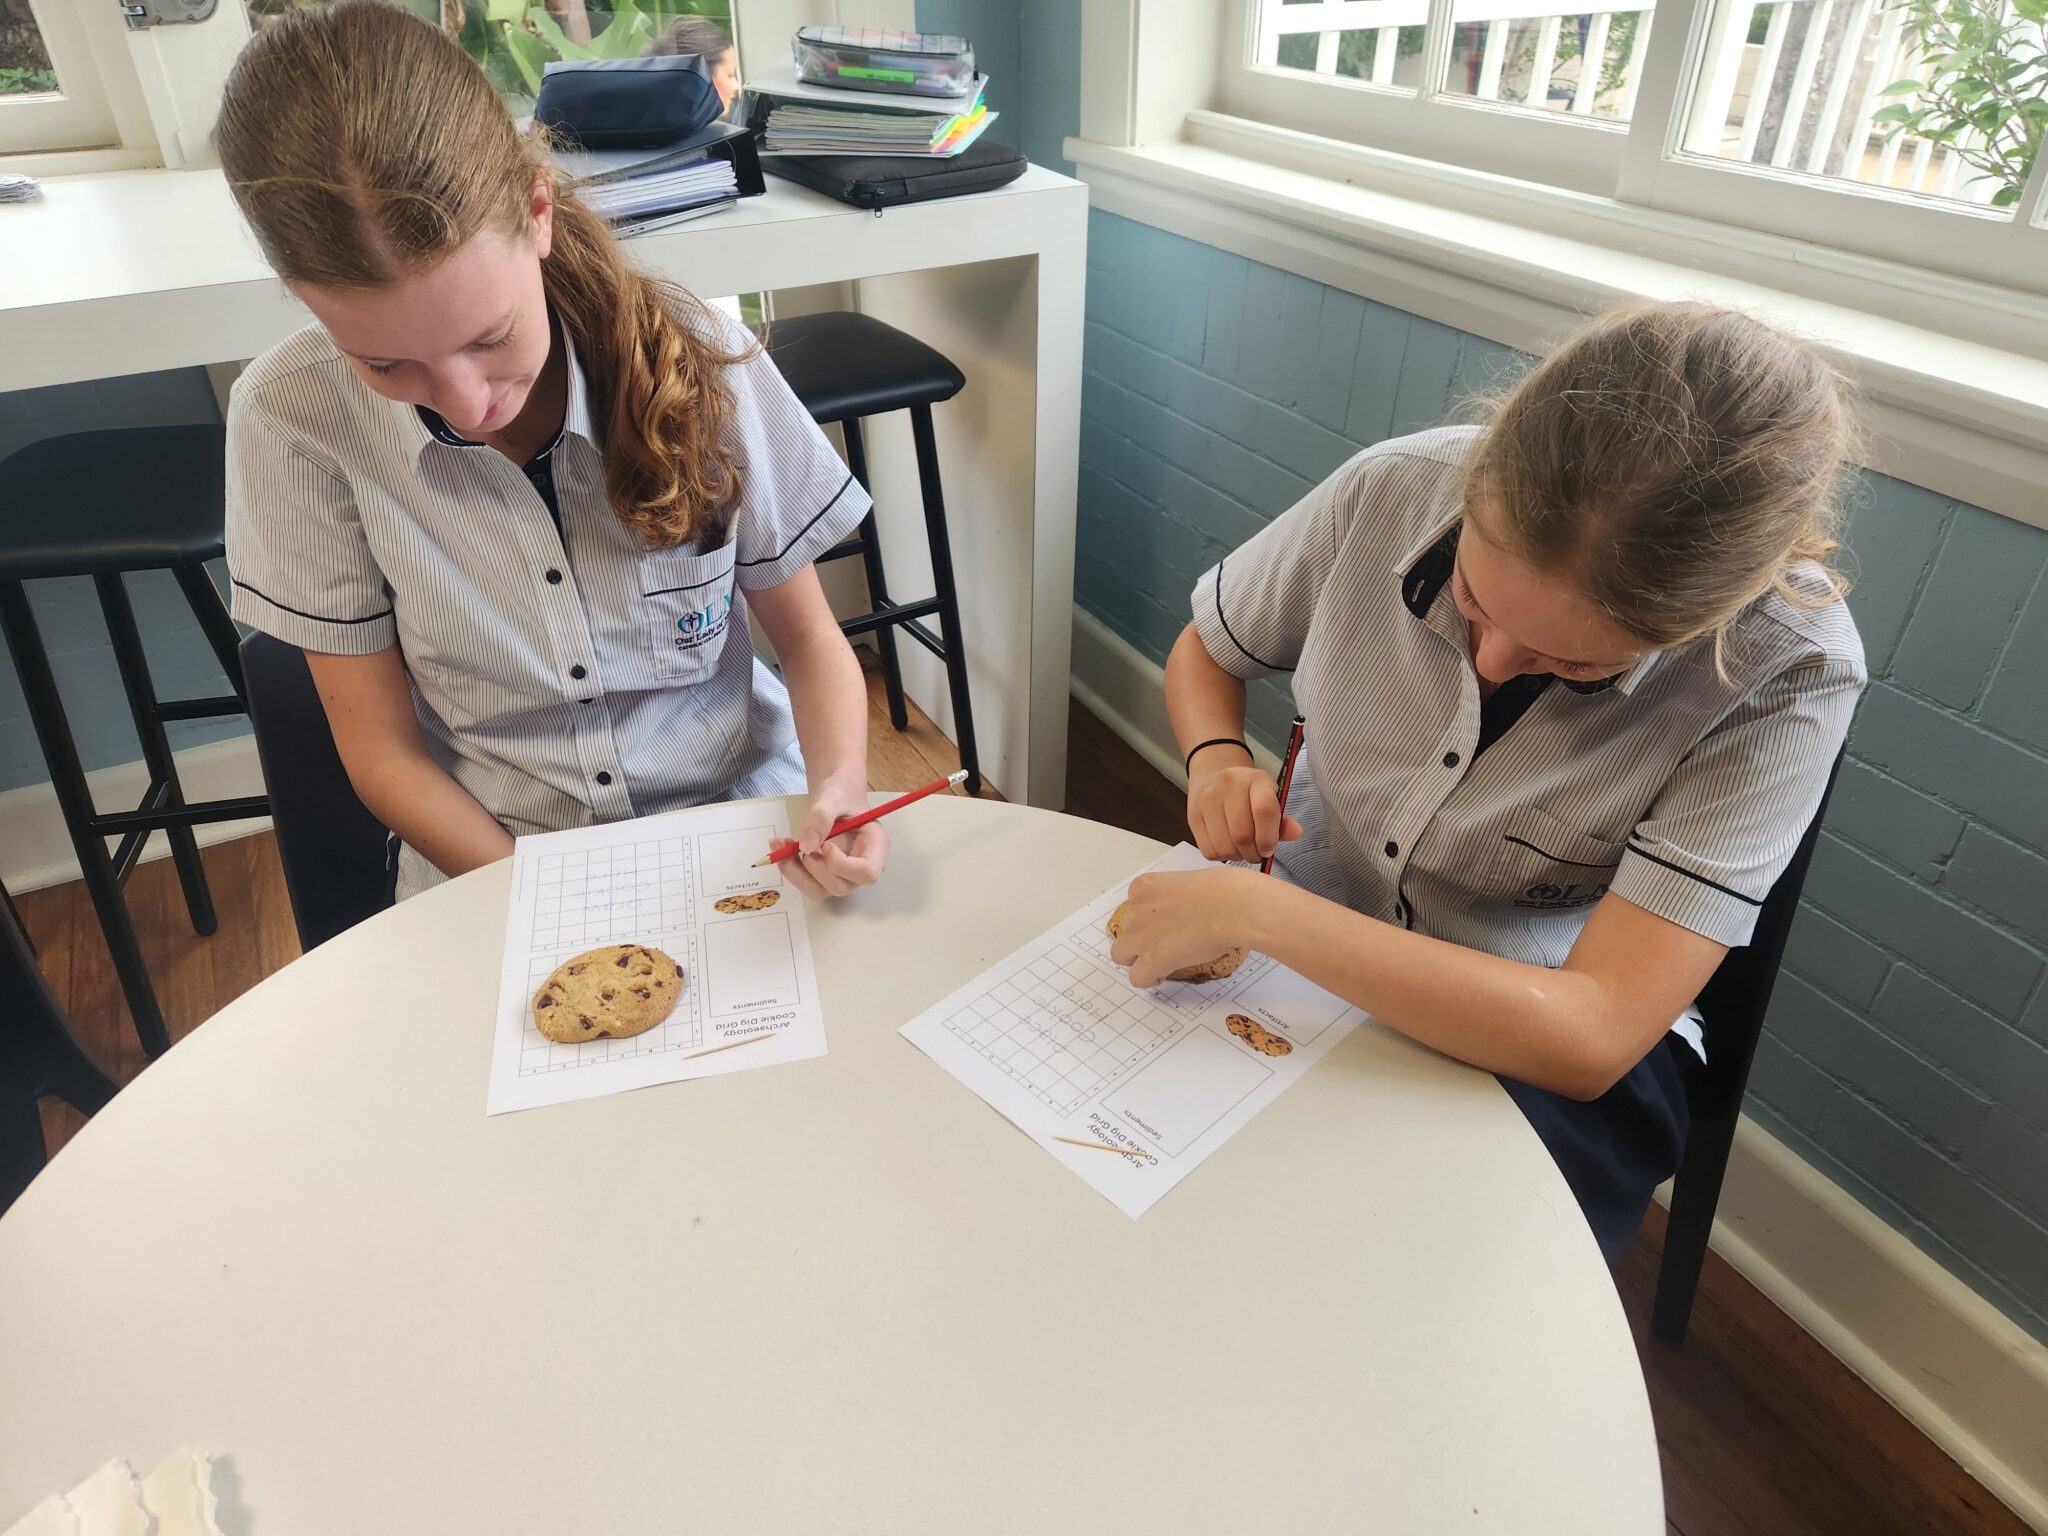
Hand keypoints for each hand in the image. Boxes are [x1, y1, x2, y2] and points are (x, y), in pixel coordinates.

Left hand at [774, 776, 888, 899]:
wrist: (834, 797)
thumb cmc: (841, 795)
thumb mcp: (832, 798)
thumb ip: (822, 817)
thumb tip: (806, 846)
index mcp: (875, 847)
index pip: (868, 873)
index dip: (843, 865)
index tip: (826, 845)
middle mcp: (861, 867)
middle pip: (841, 886)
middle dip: (814, 866)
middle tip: (798, 842)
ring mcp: (843, 876)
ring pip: (819, 891)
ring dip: (796, 871)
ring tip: (783, 844)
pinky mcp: (824, 877)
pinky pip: (805, 884)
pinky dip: (789, 869)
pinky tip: (782, 847)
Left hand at [1107, 868, 1261, 988]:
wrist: (1235, 908)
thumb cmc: (1226, 892)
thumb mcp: (1192, 882)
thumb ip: (1177, 896)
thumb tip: (1186, 909)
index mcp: (1145, 886)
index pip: (1134, 906)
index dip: (1149, 919)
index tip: (1165, 925)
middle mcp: (1137, 909)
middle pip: (1126, 931)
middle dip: (1141, 939)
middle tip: (1163, 944)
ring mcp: (1141, 935)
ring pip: (1121, 955)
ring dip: (1139, 959)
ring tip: (1160, 962)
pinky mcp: (1151, 960)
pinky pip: (1137, 978)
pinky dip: (1149, 979)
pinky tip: (1163, 975)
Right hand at [1186, 756, 1301, 863]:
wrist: (1213, 774)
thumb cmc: (1247, 791)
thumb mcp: (1269, 797)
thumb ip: (1282, 818)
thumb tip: (1295, 833)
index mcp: (1255, 779)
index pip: (1264, 811)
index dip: (1269, 838)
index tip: (1269, 849)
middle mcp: (1229, 785)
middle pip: (1242, 834)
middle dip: (1253, 853)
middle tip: (1257, 854)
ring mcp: (1207, 800)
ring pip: (1224, 846)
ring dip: (1237, 856)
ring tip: (1243, 851)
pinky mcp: (1193, 816)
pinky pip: (1209, 850)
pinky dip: (1222, 856)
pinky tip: (1227, 847)